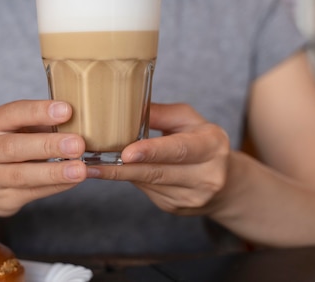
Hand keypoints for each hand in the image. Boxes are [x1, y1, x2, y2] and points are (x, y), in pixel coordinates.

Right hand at [0, 100, 86, 217]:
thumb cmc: (9, 145)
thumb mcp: (17, 129)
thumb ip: (42, 125)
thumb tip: (82, 123)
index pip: (12, 113)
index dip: (39, 112)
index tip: (67, 110)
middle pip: (13, 147)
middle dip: (48, 145)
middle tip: (77, 144)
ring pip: (21, 175)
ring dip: (54, 172)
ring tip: (80, 169)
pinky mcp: (1, 199)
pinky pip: (31, 193)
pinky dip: (55, 186)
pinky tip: (73, 181)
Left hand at [88, 103, 229, 215]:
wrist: (223, 181)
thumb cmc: (201, 141)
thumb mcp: (188, 120)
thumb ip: (161, 114)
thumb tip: (128, 105)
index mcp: (213, 146)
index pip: (179, 149)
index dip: (152, 151)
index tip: (126, 153)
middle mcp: (207, 176)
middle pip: (158, 172)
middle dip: (122, 168)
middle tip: (91, 163)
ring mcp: (192, 197)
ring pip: (148, 184)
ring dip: (119, 175)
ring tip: (91, 165)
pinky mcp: (176, 208)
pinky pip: (147, 192)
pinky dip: (129, 179)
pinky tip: (113, 171)